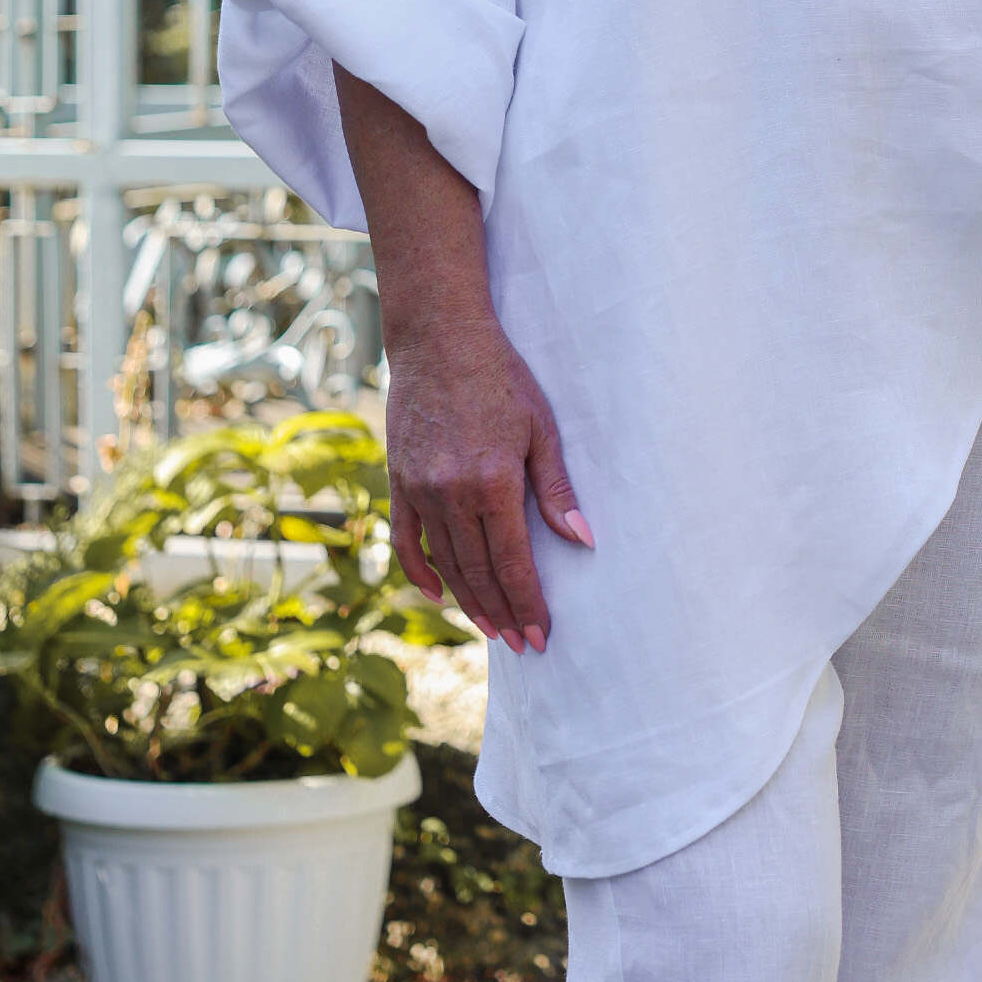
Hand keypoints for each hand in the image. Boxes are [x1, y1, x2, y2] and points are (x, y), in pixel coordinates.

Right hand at [384, 315, 593, 654]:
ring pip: (444, 562)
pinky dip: (420, 570)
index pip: (512, 561)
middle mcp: (451, 493)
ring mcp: (419, 488)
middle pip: (478, 571)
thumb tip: (582, 540)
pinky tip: (437, 593)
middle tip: (520, 643)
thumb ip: (558, 488)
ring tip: (490, 626)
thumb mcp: (541, 427)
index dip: (528, 602)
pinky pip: (407, 538)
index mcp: (493, 481)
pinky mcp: (399, 479)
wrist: (440, 338)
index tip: (541, 634)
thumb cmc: (501, 376)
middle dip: (502, 612)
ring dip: (468, 600)